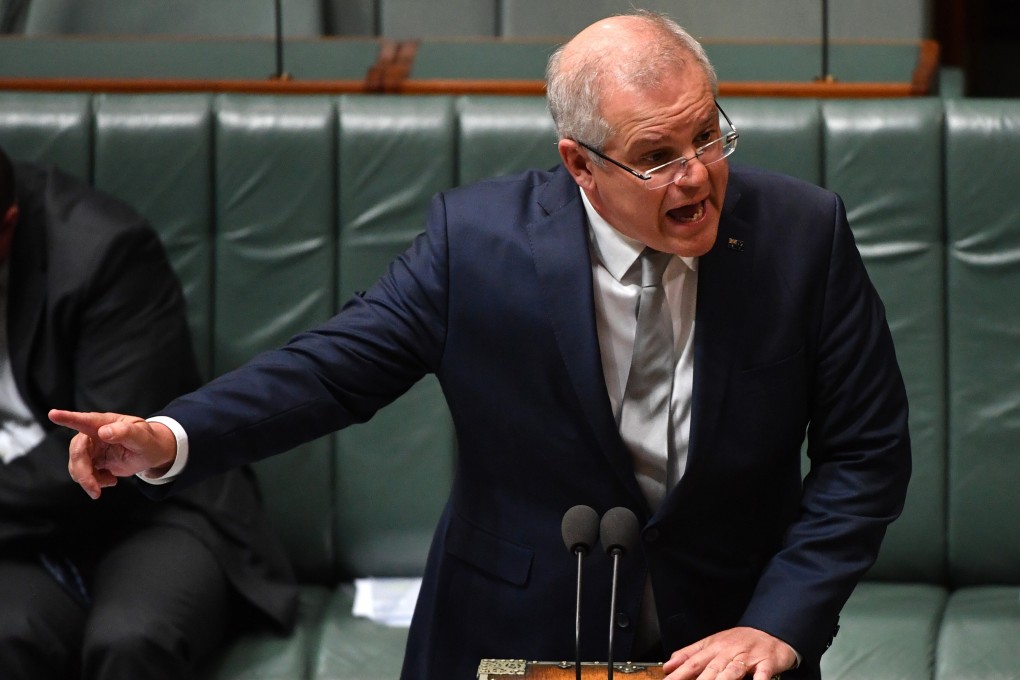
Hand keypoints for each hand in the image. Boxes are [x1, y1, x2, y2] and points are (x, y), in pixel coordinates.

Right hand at [48, 410, 177, 499]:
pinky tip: (110, 480)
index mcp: (105, 423)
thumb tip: (104, 432)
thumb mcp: (142, 436)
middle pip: (77, 453)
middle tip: (95, 490)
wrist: (151, 454)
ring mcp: (91, 448)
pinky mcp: (92, 460)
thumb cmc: (148, 440)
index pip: (84, 420)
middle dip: (83, 473)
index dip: (67, 417)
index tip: (53, 413)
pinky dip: (94, 482)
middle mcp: (93, 434)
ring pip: (76, 466)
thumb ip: (125, 432)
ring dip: (89, 480)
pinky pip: (83, 474)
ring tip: (111, 482)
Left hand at [663, 626, 796, 679]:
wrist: (770, 630)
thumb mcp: (712, 643)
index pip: (692, 662)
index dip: (679, 674)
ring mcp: (747, 657)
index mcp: (713, 647)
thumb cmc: (739, 641)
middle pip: (710, 669)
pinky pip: (762, 674)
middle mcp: (728, 652)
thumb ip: (689, 654)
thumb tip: (668, 666)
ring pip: (732, 671)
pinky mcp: (766, 663)